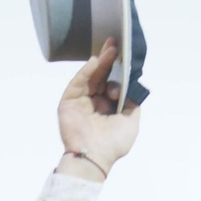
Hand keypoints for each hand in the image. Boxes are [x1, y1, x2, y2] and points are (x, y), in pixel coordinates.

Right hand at [56, 37, 140, 178]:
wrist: (94, 156)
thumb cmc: (113, 144)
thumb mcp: (131, 122)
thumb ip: (132, 103)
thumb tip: (132, 87)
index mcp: (108, 108)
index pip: (113, 83)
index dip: (120, 72)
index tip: (126, 59)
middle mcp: (95, 103)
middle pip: (102, 76)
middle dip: (109, 60)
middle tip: (115, 43)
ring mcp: (81, 102)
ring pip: (91, 77)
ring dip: (101, 62)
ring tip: (111, 49)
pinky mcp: (69, 102)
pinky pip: (78, 83)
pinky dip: (86, 71)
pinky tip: (95, 61)